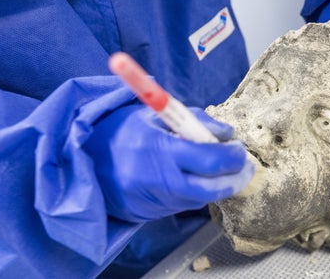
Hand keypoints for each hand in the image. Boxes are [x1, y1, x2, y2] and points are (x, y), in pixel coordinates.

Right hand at [84, 105, 253, 221]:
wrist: (84, 161)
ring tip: (223, 168)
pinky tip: (200, 178)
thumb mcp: (155, 115)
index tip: (240, 148)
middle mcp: (159, 181)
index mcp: (159, 150)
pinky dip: (200, 191)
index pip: (209, 160)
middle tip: (245, 166)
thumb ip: (195, 121)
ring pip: (202, 198)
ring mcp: (156, 201)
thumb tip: (227, 134)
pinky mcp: (154, 213)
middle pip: (212, 189)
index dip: (232, 156)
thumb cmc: (121, 131)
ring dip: (219, 185)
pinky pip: (187, 204)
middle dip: (235, 178)